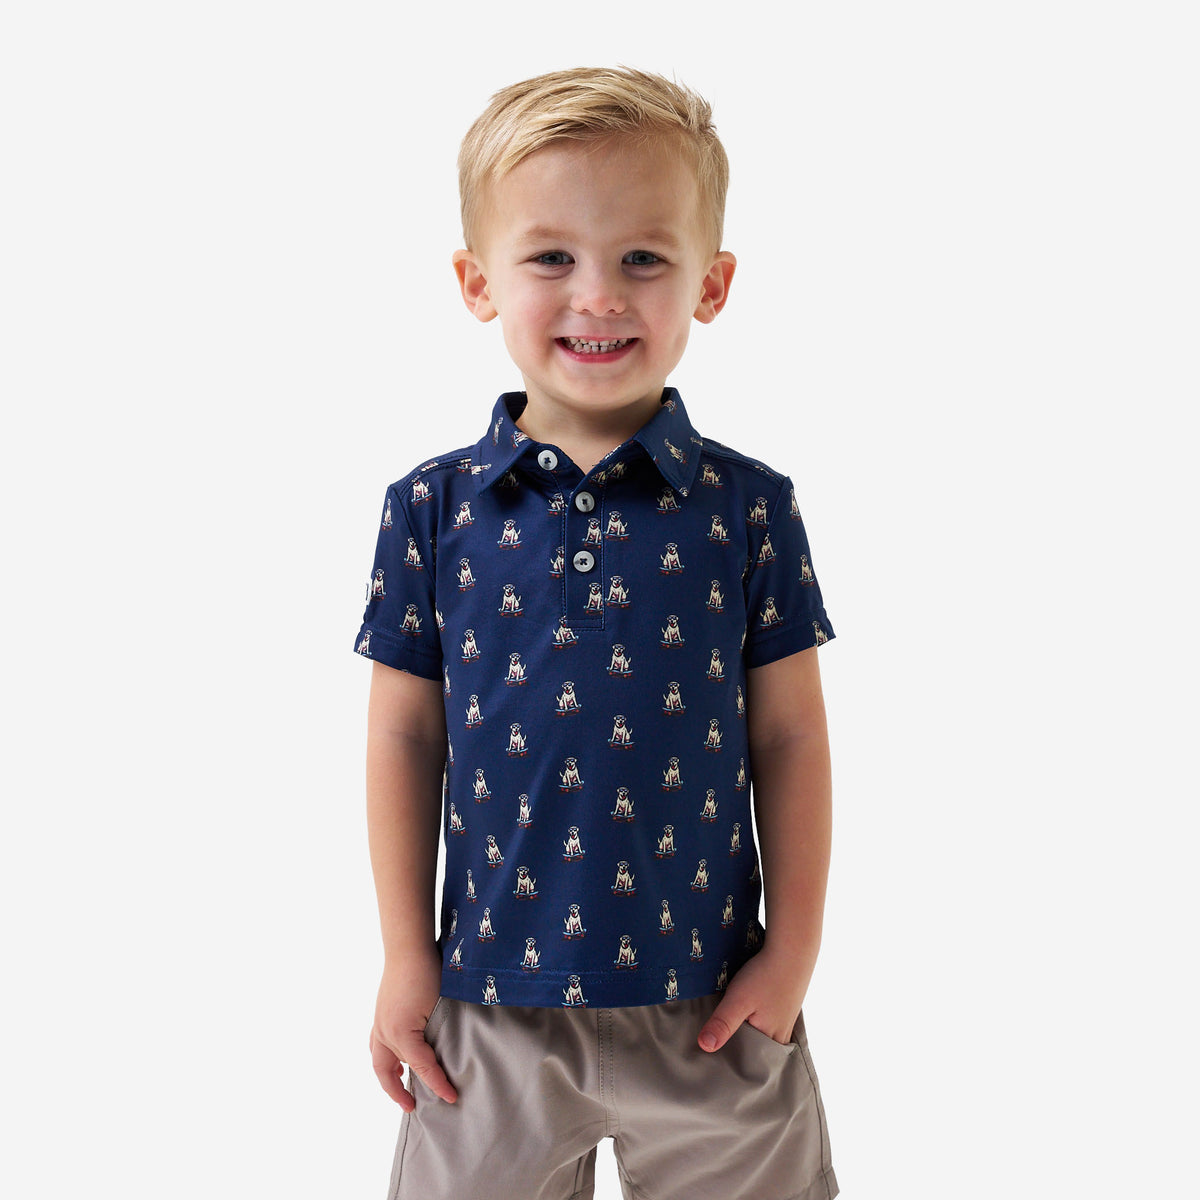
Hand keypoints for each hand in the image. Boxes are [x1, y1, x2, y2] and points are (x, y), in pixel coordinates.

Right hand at [370, 946, 457, 1109]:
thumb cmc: (427, 974)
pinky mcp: (381, 1013)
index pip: (422, 1067)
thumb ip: (437, 1035)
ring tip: (401, 1088)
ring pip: (378, 1060)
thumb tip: (444, 1055)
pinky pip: (377, 1044)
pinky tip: (397, 1059)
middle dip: (399, 1091)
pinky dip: (385, 1057)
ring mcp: (380, 1022)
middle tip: (413, 1106)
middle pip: (390, 1070)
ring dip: (388, 1076)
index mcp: (400, 1034)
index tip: (451, 1098)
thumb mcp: (437, 1008)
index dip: (438, 1085)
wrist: (408, 948)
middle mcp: (384, 1032)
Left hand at [697, 947, 807, 1051]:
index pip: (745, 1061)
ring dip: (745, 1032)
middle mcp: (780, 1038)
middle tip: (715, 1039)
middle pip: (752, 1050)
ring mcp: (784, 1023)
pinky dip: (754, 1021)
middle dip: (736, 1046)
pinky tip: (747, 1012)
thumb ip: (723, 1024)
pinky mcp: (783, 1010)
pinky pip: (765, 1024)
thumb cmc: (765, 976)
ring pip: (759, 1036)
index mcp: (770, 1042)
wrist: (791, 950)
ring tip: (728, 1026)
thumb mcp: (738, 1000)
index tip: (710, 1054)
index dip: (727, 1057)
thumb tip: (704, 1047)